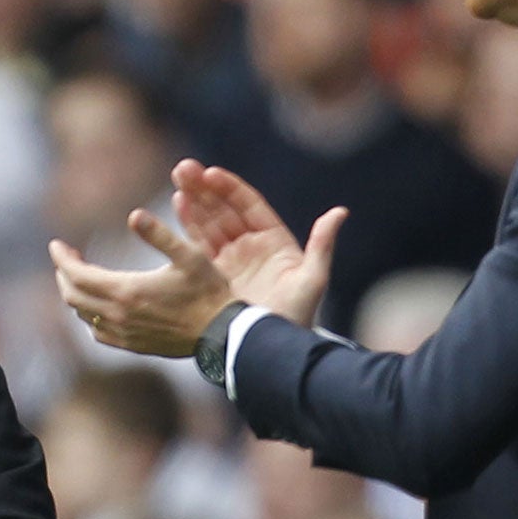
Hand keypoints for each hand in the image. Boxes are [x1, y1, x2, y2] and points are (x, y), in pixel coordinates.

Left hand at [49, 211, 235, 356]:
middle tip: (68, 257)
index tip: (56, 244)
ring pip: (83, 315)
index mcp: (126, 291)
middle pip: (72, 296)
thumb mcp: (189, 255)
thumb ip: (159, 234)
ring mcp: (124, 334)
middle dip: (64, 274)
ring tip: (81, 276)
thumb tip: (133, 215)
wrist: (221, 334)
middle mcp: (119, 315)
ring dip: (75, 294)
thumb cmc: (208, 291)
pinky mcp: (132, 345)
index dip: (62, 258)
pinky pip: (97, 333)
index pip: (77, 275)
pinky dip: (89, 316)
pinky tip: (97, 307)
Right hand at [171, 159, 345, 330]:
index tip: (211, 173)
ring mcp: (230, 260)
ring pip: (209, 222)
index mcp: (274, 241)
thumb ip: (322, 244)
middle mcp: (251, 246)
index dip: (230, 188)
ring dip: (193, 200)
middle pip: (225, 209)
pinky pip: (198, 244)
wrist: (269, 350)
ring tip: (177, 179)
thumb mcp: (313, 280)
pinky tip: (177, 204)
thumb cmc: (295, 317)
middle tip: (185, 168)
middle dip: (205, 188)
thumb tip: (340, 212)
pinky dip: (187, 224)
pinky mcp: (212, 276)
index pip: (249, 206)